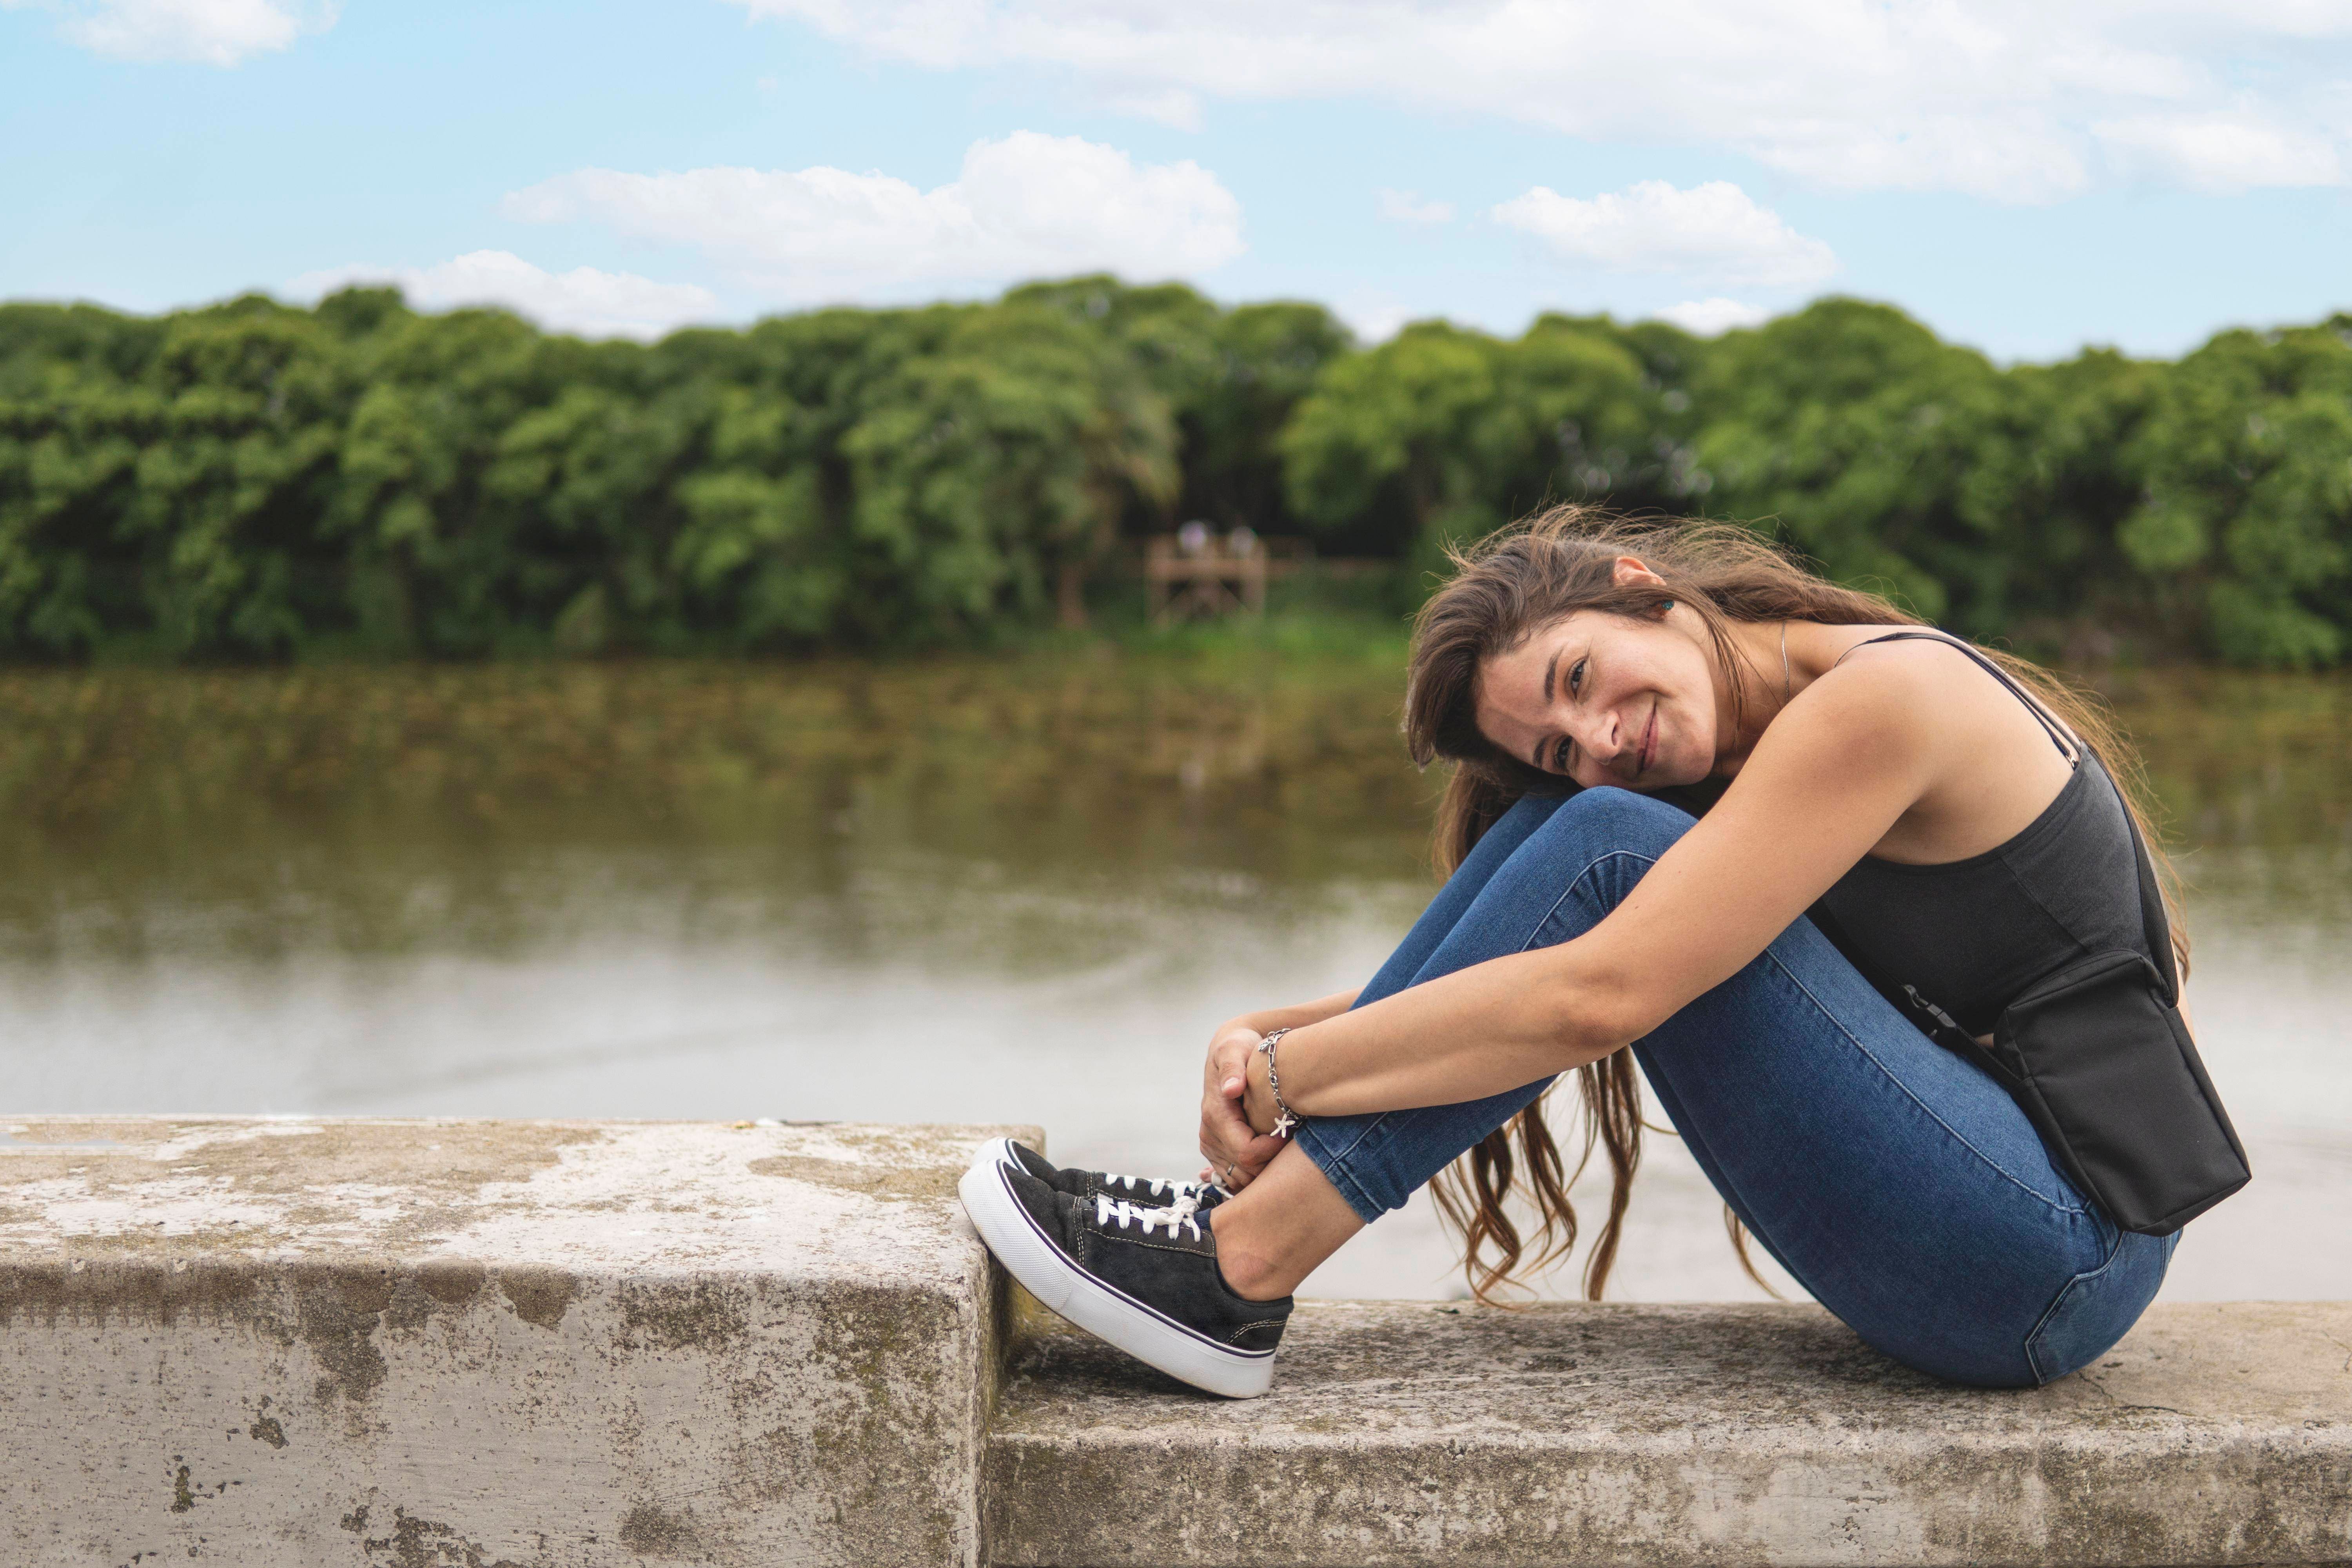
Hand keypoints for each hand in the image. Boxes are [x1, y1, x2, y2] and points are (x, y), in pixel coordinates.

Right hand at [1198, 1024, 1285, 1191]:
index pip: (1246, 1152)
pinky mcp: (1216, 1152)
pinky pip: (1236, 1178)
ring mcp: (1211, 1147)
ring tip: (1283, 1147)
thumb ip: (1234, 1068)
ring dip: (1264, 1171)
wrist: (1231, 1052)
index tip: (1290, 1130)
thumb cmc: (1238, 1048)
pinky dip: (1255, 1174)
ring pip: (1241, 1179)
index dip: (1272, 1149)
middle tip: (1292, 1139)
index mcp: (1214, 1116)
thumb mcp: (1235, 1049)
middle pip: (1246, 1171)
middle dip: (1272, 1162)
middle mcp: (1209, 1135)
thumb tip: (1231, 1089)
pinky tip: (1271, 1158)